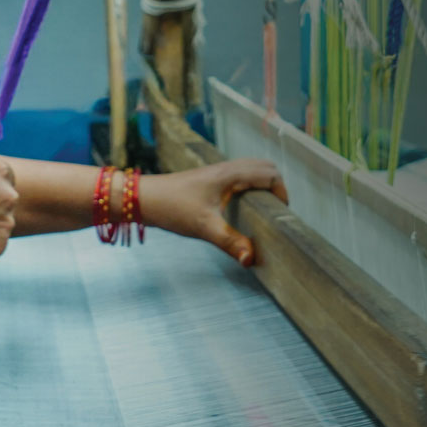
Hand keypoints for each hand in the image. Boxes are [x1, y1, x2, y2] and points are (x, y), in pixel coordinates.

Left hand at [139, 160, 286, 266]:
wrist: (145, 198)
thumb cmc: (173, 207)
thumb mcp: (205, 227)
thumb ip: (231, 243)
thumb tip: (252, 259)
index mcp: (231, 175)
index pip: (271, 174)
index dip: (282, 193)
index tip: (280, 215)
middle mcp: (227, 168)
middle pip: (265, 167)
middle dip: (276, 187)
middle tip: (275, 212)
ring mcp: (219, 172)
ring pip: (252, 169)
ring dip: (263, 185)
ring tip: (262, 211)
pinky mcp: (211, 179)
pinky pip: (240, 175)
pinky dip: (249, 186)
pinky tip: (241, 208)